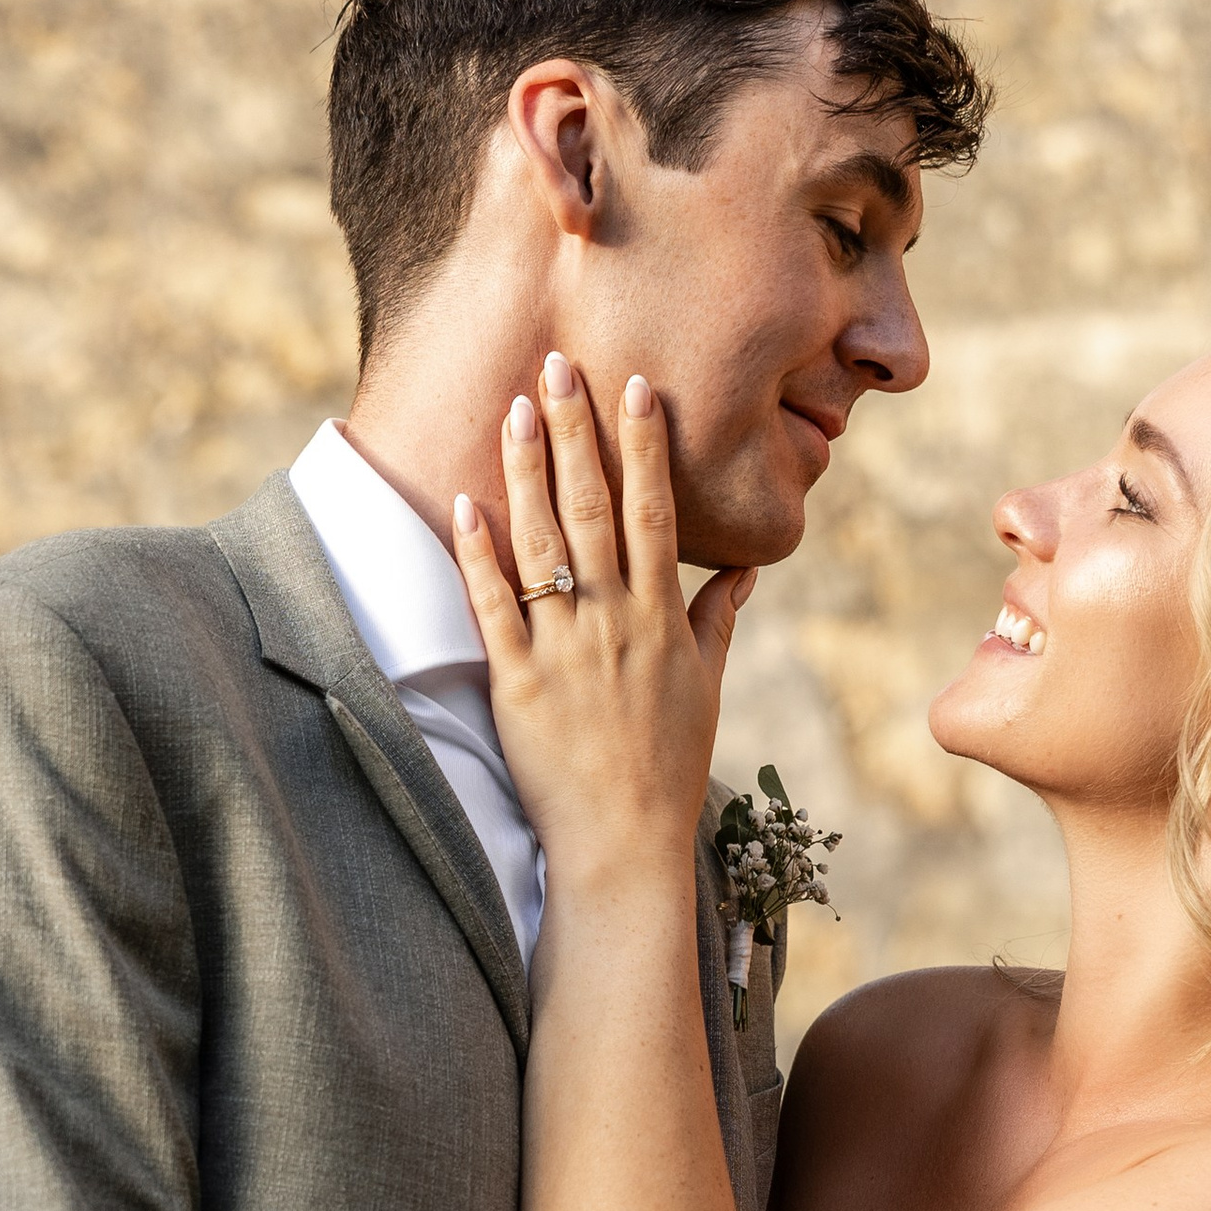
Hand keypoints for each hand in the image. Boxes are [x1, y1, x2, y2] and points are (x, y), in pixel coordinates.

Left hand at [455, 356, 747, 889]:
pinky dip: (478, 555)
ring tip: (514, 409)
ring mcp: (566, 649)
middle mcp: (617, 622)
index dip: (645, 446)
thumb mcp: (705, 688)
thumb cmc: (668, 768)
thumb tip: (745, 568)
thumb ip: (718, 619)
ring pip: (543, 543)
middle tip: (559, 366)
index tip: (637, 387)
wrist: (625, 844)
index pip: (655, 512)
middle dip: (578, 432)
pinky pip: (494, 606)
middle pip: (594, 508)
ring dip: (527, 471)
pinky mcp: (519, 682)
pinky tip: (464, 504)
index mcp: (662, 618)